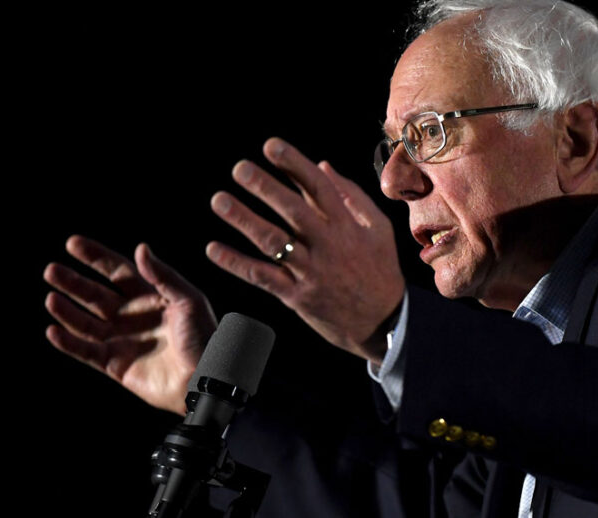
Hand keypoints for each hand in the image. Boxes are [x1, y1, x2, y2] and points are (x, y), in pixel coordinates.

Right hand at [44, 235, 215, 414]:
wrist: (205, 378)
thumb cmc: (204, 337)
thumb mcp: (188, 300)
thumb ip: (163, 276)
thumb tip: (140, 248)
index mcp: (151, 296)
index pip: (117, 271)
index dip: (95, 257)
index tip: (72, 243)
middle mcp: (132, 315)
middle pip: (95, 294)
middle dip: (72, 282)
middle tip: (50, 270)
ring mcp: (122, 340)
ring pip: (85, 322)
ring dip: (67, 310)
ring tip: (51, 298)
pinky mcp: (115, 364)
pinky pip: (86, 351)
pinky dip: (69, 342)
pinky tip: (53, 330)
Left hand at [206, 138, 404, 362]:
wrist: (384, 323)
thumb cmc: (379, 269)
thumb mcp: (377, 229)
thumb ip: (351, 195)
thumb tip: (322, 164)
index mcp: (347, 225)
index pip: (319, 187)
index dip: (294, 164)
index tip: (270, 145)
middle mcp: (328, 245)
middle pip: (293, 211)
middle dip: (265, 187)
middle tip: (239, 169)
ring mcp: (311, 272)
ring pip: (274, 242)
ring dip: (244, 220)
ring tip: (219, 200)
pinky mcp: (297, 297)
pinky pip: (263, 277)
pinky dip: (237, 263)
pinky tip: (213, 249)